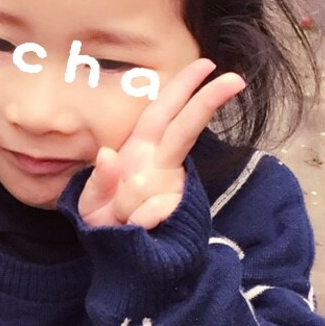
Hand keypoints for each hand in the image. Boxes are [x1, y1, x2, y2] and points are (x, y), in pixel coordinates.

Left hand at [77, 59, 244, 229]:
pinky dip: (134, 222)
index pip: (162, 113)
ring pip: (146, 185)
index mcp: (140, 152)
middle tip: (234, 78)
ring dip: (125, 205)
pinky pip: (150, 212)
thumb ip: (99, 180)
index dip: (181, 89)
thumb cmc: (105, 223)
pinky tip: (134, 229)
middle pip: (185, 129)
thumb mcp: (90, 202)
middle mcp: (160, 165)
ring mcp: (171, 188)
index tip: (205, 65)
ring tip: (119, 217)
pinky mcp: (177, 213)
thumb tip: (108, 155)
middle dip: (206, 102)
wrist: (118, 260)